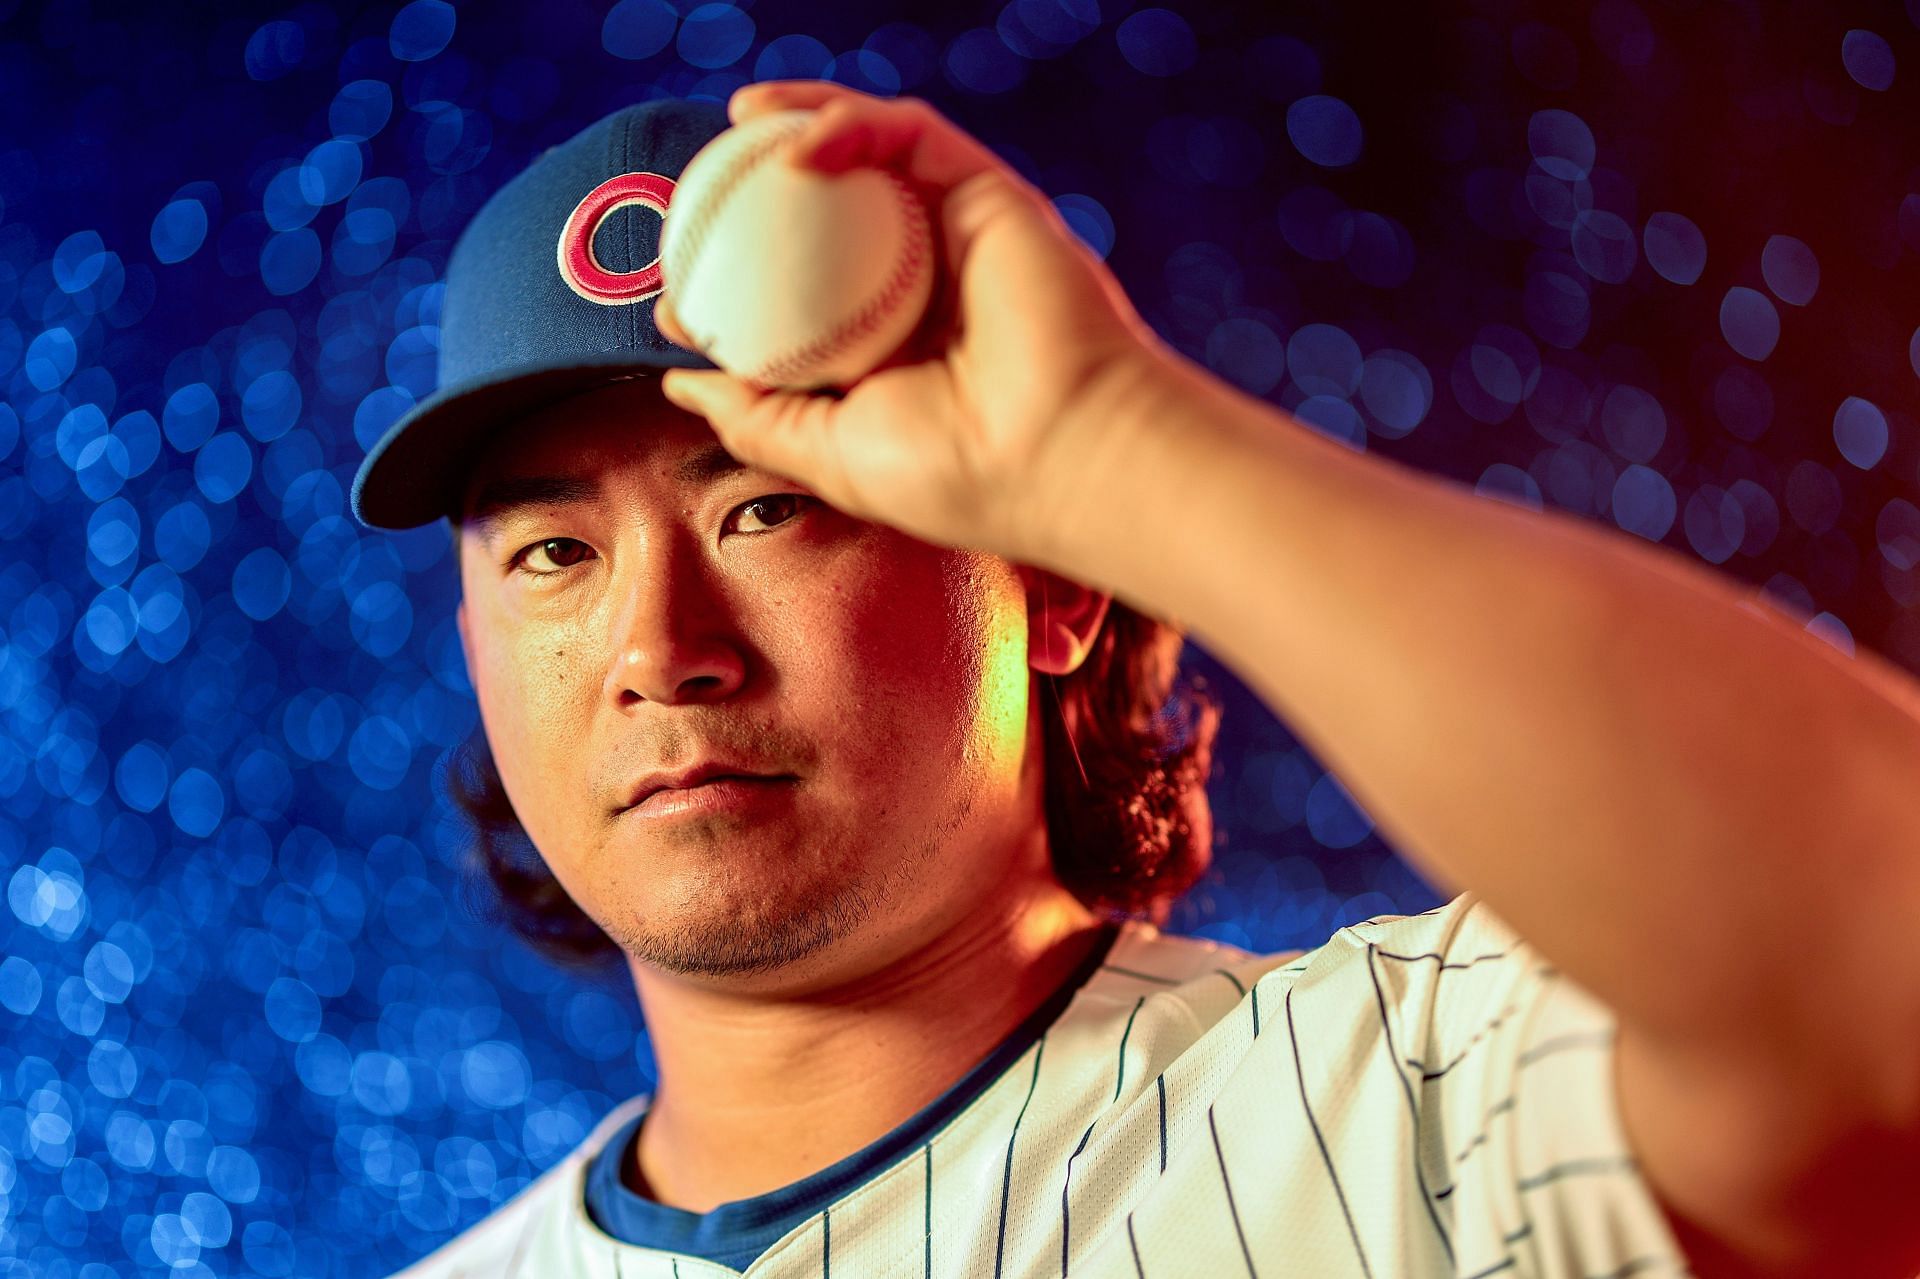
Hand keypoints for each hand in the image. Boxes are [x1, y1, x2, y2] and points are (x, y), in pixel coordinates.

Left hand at [656, 79, 1172, 564]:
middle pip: (831, 217)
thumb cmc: (951, 470)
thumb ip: (753, 416)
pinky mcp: (988, 195)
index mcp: (890, 351)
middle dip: (761, 188)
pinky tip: (793, 143)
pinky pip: (909, 136)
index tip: (675, 293)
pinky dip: (848, 126)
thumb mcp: (823, 452)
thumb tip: (678, 384)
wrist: (1056, 450)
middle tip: (700, 185)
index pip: (802, 296)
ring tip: (740, 118)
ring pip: (872, 160)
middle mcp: (926, 287)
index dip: (734, 281)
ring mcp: (958, 237)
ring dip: (802, 124)